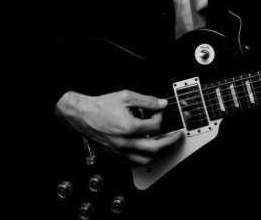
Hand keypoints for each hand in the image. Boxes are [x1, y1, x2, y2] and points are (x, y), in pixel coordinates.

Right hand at [55, 89, 183, 164]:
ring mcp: (120, 151)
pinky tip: (150, 154)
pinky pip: (134, 163)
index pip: (155, 126)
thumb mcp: (125, 96)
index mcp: (128, 127)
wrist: (82, 115)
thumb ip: (146, 100)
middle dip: (170, 142)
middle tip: (177, 136)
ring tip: (168, 146)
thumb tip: (161, 104)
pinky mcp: (115, 155)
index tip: (161, 112)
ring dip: (160, 154)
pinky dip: (145, 160)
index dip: (161, 117)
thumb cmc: (101, 106)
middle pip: (155, 148)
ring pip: (146, 160)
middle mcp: (125, 142)